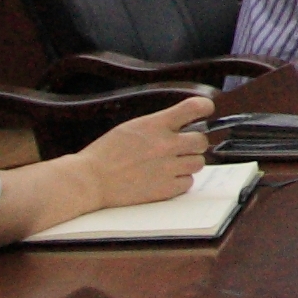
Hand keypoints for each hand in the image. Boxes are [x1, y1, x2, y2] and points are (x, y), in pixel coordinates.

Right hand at [73, 95, 214, 208]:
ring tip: (169, 164)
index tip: (206, 110)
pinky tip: (164, 178)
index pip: (194, 108)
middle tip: (180, 148)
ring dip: (187, 163)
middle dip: (193, 144)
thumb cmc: (107, 153)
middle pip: (202, 141)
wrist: (90, 180)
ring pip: (198, 163)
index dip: (204, 108)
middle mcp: (166, 145)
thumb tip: (183, 124)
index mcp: (156, 125)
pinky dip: (180, 181)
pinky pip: (189, 182)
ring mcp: (168, 167)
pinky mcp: (166, 189)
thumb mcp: (132, 127)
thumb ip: (159, 125)